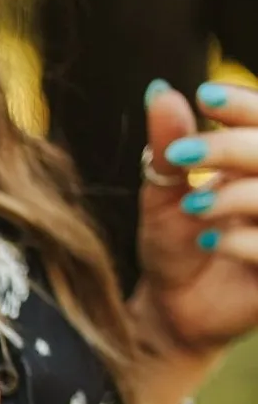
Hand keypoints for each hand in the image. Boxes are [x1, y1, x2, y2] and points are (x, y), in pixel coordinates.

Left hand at [137, 78, 257, 357]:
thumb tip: (158, 91)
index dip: (244, 105)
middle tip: (183, 156)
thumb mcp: (164, 194)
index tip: (203, 97)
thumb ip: (169, 147)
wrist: (171, 312)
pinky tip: (211, 242)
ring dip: (235, 195)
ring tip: (192, 205)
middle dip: (232, 148)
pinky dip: (243, 240)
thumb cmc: (174, 246)